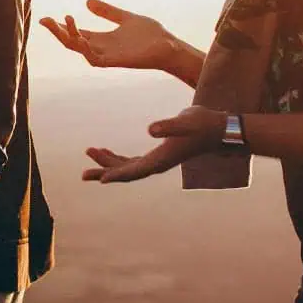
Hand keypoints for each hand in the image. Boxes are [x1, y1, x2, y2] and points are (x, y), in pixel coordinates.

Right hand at [40, 0, 180, 69]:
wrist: (168, 47)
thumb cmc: (150, 35)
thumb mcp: (124, 18)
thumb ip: (107, 11)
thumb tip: (87, 1)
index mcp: (102, 39)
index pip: (76, 34)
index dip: (61, 27)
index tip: (46, 18)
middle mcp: (100, 48)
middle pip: (72, 42)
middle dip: (57, 32)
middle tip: (45, 20)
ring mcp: (106, 56)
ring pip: (79, 49)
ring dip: (68, 37)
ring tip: (63, 22)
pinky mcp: (114, 61)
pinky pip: (94, 59)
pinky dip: (85, 49)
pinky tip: (80, 38)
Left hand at [83, 106, 227, 182]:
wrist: (220, 128)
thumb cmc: (204, 124)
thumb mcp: (186, 121)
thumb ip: (168, 126)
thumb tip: (150, 130)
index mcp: (161, 160)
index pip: (134, 171)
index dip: (116, 175)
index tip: (99, 180)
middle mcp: (158, 163)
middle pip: (126, 173)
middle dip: (104, 172)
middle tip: (83, 174)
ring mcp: (158, 160)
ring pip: (128, 167)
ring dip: (109, 163)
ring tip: (90, 153)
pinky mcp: (159, 153)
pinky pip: (134, 161)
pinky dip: (119, 158)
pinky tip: (107, 151)